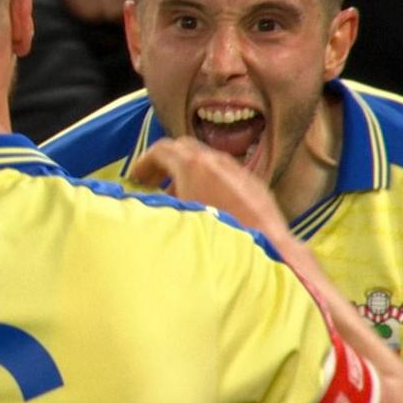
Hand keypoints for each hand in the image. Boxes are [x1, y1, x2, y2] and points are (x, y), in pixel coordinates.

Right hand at [131, 136, 288, 239]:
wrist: (267, 254)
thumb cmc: (218, 240)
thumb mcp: (179, 221)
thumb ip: (160, 206)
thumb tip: (148, 205)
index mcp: (194, 165)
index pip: (162, 150)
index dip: (145, 162)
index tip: (135, 178)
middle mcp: (216, 161)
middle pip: (184, 148)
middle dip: (165, 163)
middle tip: (152, 184)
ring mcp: (238, 171)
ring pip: (206, 160)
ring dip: (187, 173)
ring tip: (179, 200)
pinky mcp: (255, 185)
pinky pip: (225, 174)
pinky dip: (208, 181)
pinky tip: (209, 206)